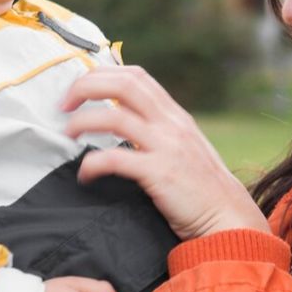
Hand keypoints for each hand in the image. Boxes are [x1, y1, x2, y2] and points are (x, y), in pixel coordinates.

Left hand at [61, 65, 270, 239]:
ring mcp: (165, 147)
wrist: (227, 217)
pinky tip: (85, 173)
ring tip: (68, 134)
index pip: (135, 77)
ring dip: (83, 122)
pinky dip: (92, 163)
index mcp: (174, 115)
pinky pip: (115, 159)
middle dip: (86, 87)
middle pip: (123, 85)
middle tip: (64, 104)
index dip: (102, 75)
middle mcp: (170, 124)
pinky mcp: (158, 174)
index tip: (80, 90)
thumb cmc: (200, 187)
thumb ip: (159, 129)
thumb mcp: (183, 146)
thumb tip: (123, 116)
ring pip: (114, 117)